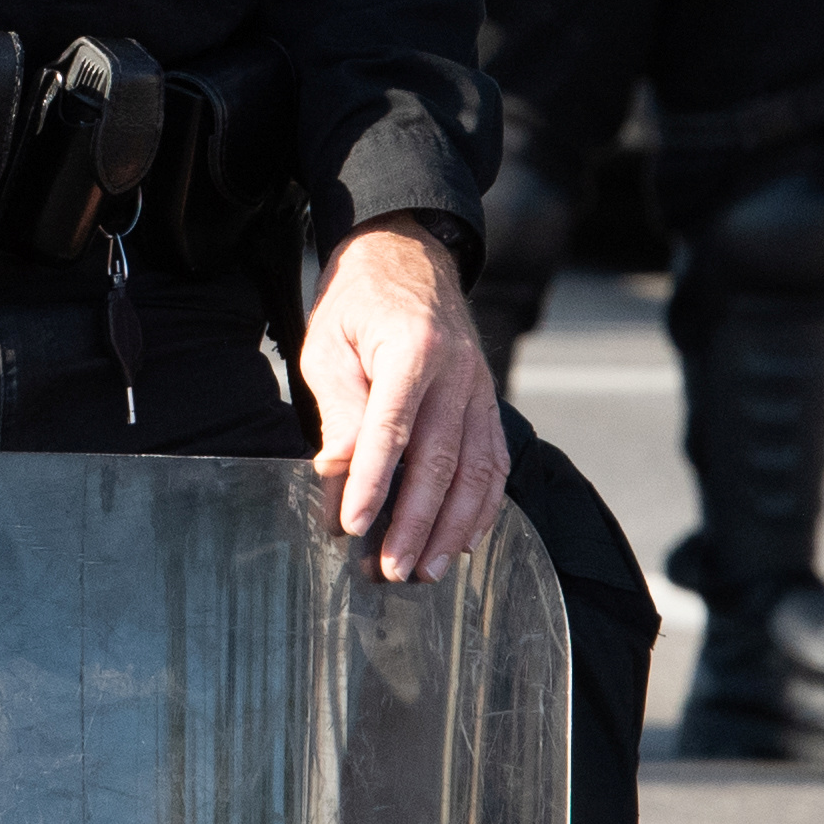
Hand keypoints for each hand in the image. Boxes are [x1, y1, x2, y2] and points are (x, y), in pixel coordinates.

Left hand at [299, 223, 514, 587]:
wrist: (406, 253)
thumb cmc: (357, 301)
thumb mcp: (329, 342)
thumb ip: (340, 405)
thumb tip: (339, 468)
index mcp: (413, 347)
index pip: (392, 428)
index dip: (374, 482)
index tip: (353, 524)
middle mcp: (457, 370)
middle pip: (440, 459)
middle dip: (417, 522)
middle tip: (392, 568)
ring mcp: (480, 386)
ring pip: (477, 469)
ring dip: (454, 526)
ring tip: (427, 570)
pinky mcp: (488, 399)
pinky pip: (495, 460)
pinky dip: (484, 506)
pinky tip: (464, 540)